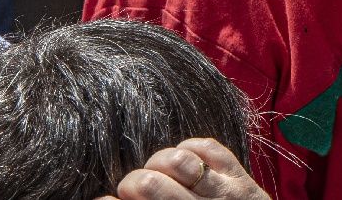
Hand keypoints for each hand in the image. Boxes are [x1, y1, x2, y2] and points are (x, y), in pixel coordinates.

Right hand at [99, 138, 269, 199]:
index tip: (102, 199)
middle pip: (150, 184)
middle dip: (132, 183)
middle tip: (131, 188)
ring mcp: (222, 192)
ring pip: (179, 161)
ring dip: (160, 161)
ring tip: (158, 171)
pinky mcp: (238, 176)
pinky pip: (208, 147)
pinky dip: (190, 147)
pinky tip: (184, 161)